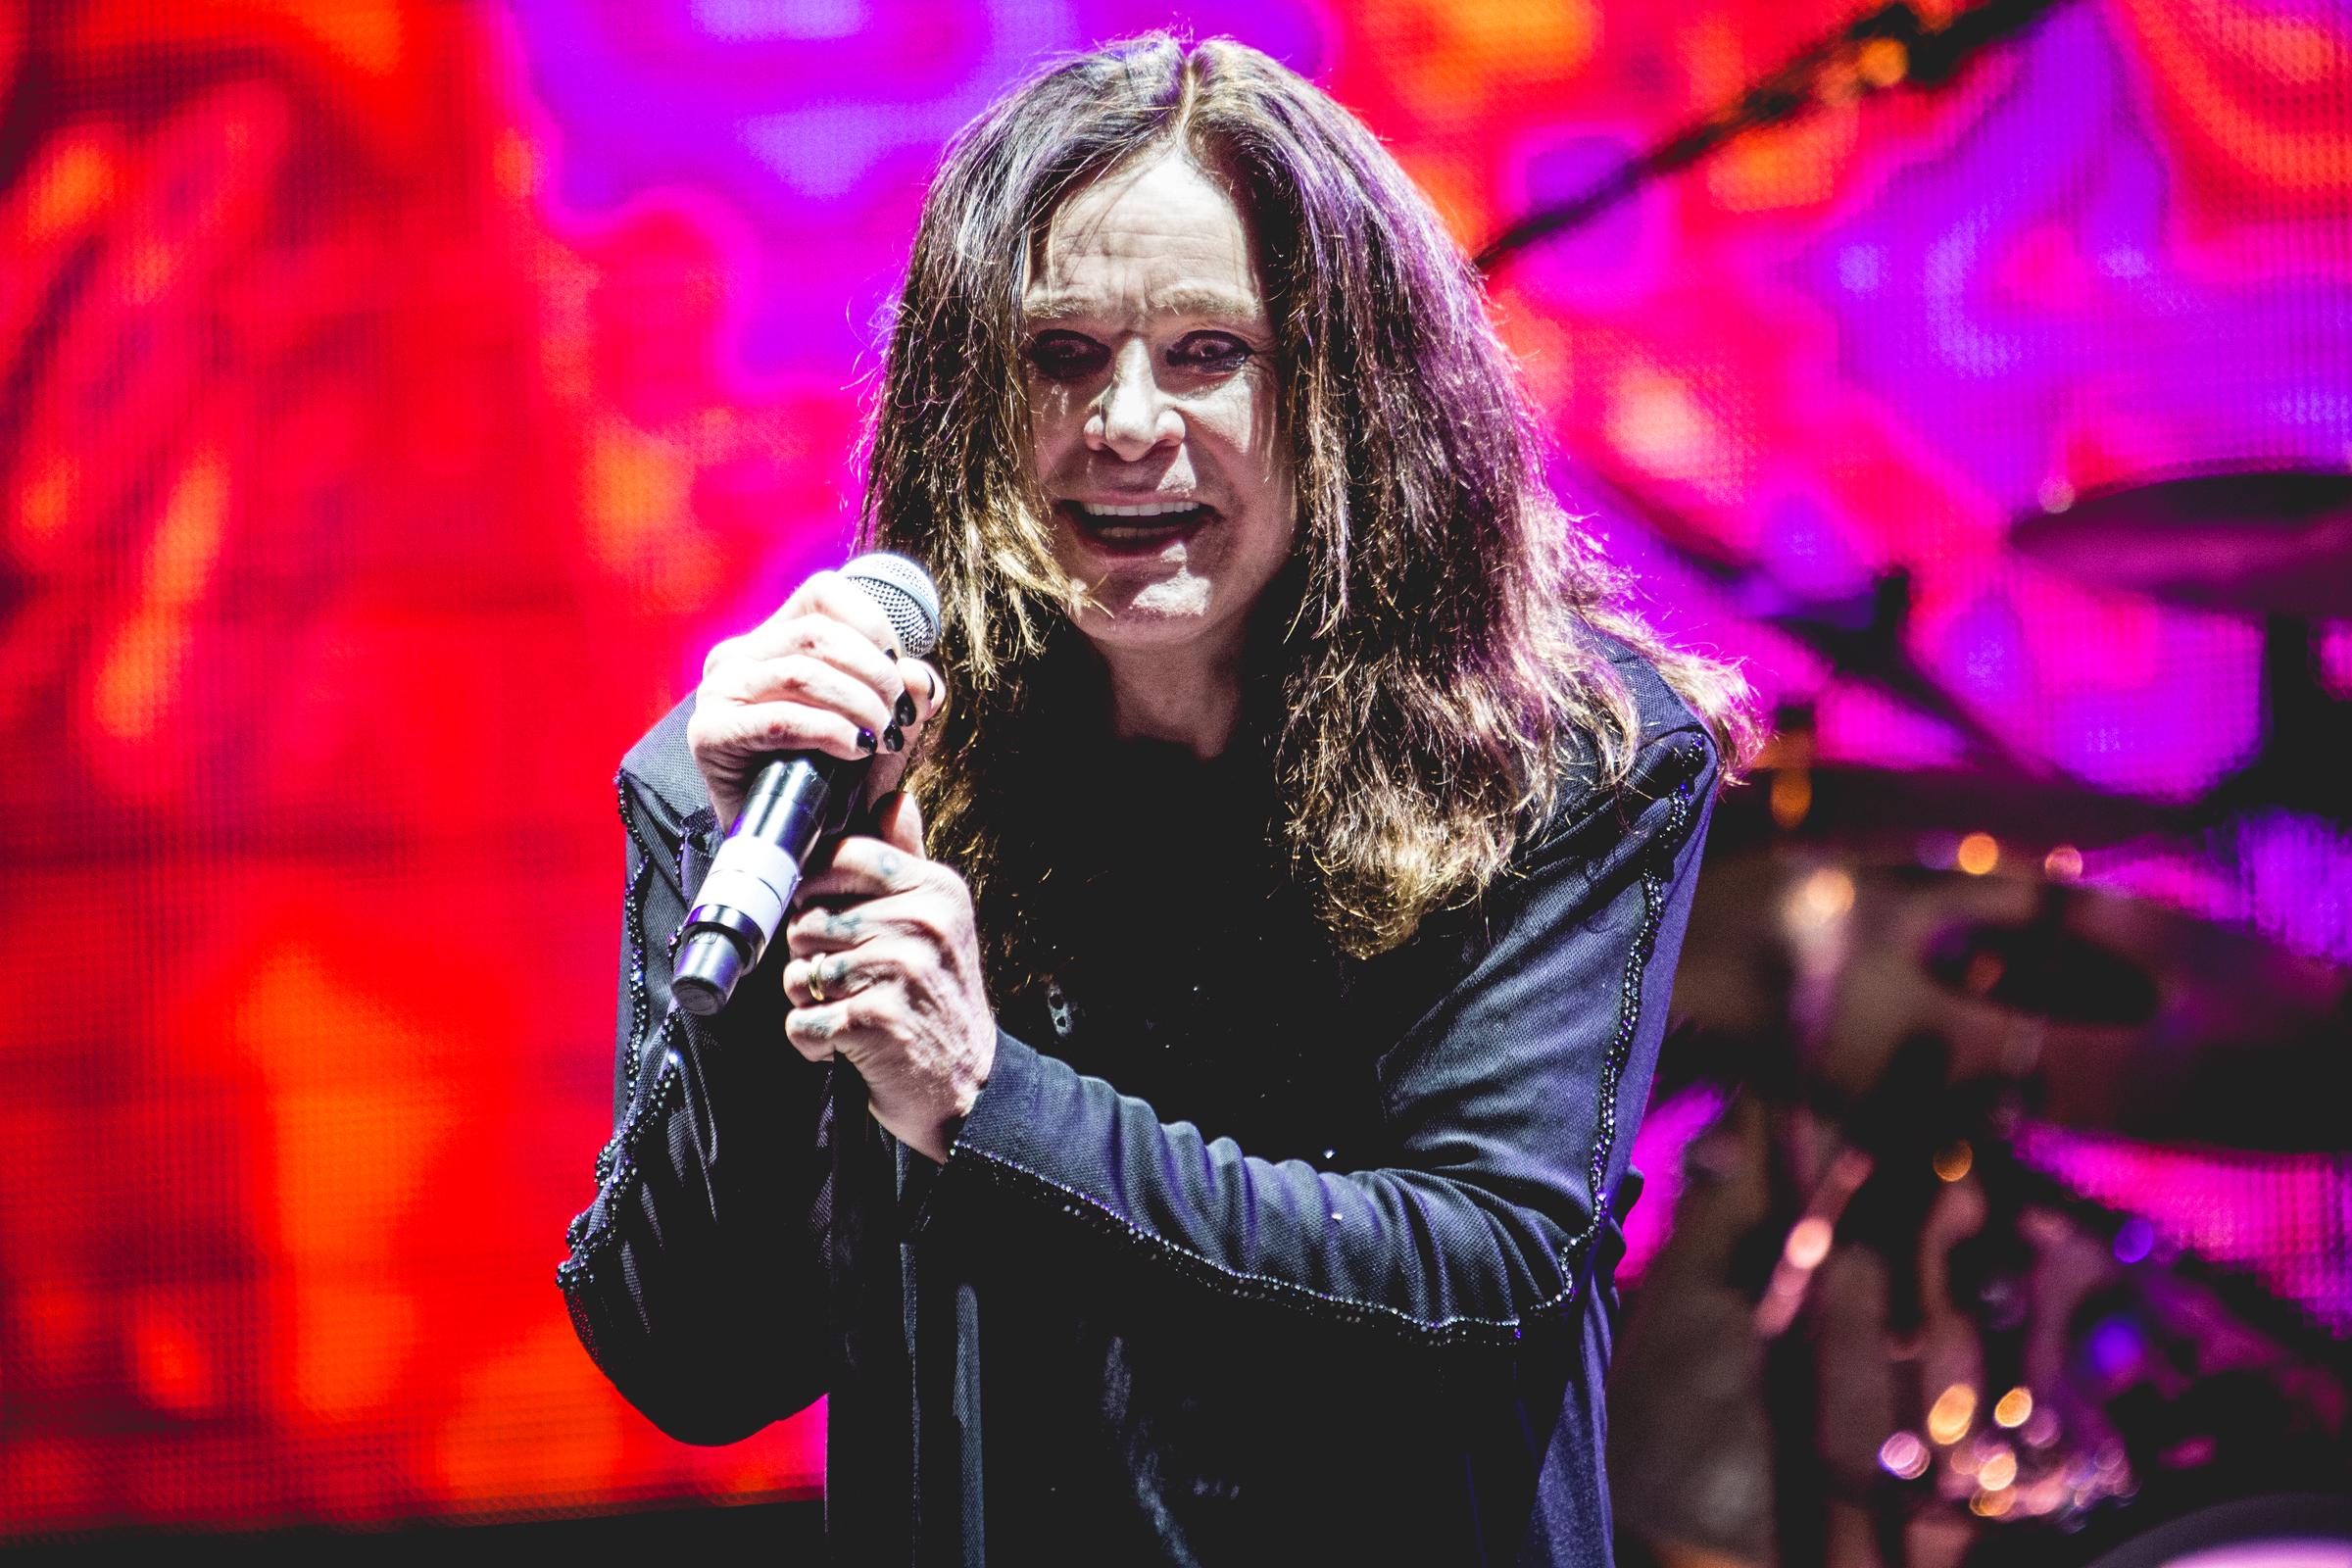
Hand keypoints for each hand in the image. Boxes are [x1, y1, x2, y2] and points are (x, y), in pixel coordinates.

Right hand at [684, 570, 948, 826]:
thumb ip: (903, 692)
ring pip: (802, 672)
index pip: (824, 593)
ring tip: (880, 738)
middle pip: (818, 633)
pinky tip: (854, 749)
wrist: (794, 845)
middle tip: (898, 717)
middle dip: (875, 674)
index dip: (874, 626)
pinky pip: (781, 720)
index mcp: (772, 638)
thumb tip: (922, 677)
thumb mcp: (880, 723)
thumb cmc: (836, 778)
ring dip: (858, 705)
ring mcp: (718, 693)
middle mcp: (737, 656)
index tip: (900, 674)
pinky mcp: (710, 735)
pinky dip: (829, 731)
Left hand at [781, 791, 994, 1162]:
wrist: (969, 1088)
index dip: (816, 888)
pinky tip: (845, 1046)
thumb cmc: (940, 1003)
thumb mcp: (938, 922)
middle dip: (811, 957)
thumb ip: (908, 862)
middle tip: (849, 984)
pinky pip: (801, 1019)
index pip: (842, 856)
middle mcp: (921, 923)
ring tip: (849, 1013)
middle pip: (807, 918)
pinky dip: (812, 1041)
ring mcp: (899, 971)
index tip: (830, 920)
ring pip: (798, 970)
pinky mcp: (874, 1020)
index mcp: (935, 890)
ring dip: (810, 1002)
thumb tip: (894, 801)